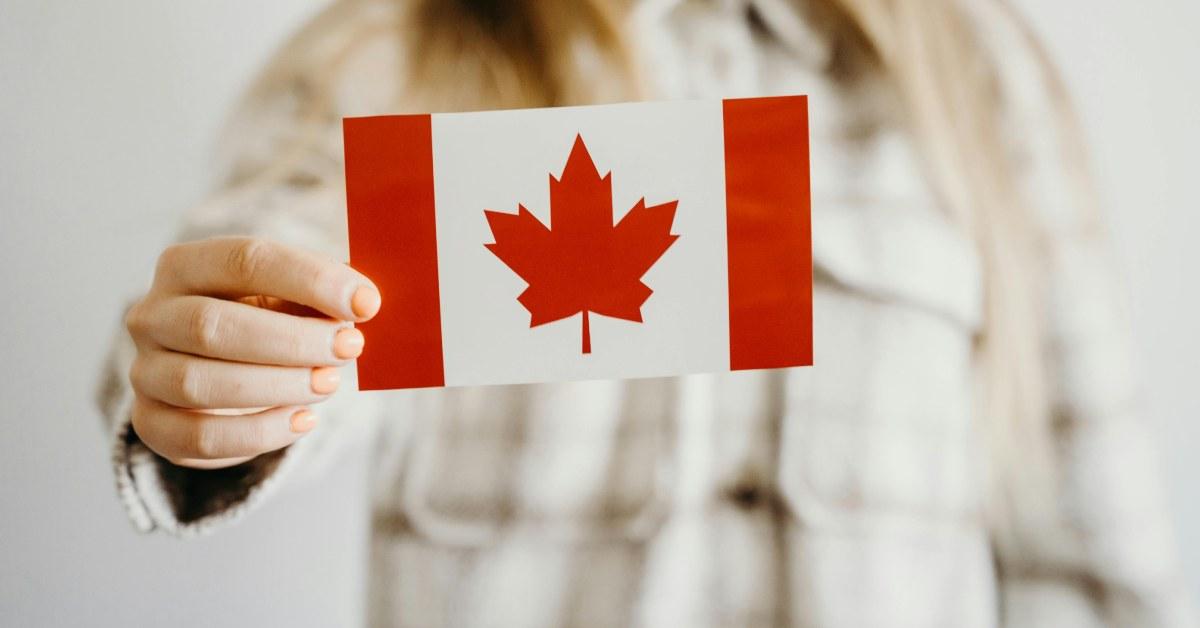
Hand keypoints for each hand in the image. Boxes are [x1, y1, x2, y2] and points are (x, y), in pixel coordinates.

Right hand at [124, 237, 380, 468]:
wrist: (221, 371)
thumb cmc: (266, 320)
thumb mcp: (291, 295)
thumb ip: (322, 293)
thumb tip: (364, 300)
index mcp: (185, 266)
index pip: (245, 260)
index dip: (310, 280)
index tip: (365, 303)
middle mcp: (152, 315)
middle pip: (212, 325)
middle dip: (293, 340)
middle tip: (349, 348)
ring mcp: (145, 372)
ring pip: (201, 384)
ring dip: (277, 386)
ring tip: (328, 383)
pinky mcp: (152, 424)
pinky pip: (201, 437)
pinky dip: (260, 433)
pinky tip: (303, 420)